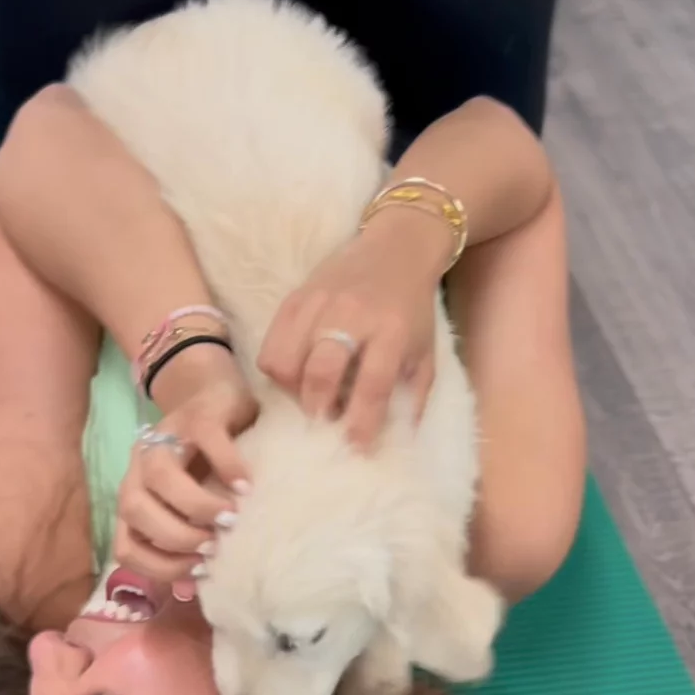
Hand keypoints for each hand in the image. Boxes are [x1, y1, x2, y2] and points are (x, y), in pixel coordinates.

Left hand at [113, 368, 257, 592]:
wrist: (215, 394)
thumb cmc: (206, 463)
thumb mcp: (192, 501)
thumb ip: (188, 535)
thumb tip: (198, 587)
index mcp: (135, 495)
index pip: (125, 544)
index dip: (157, 566)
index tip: (197, 570)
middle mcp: (139, 467)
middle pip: (133, 508)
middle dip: (173, 537)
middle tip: (212, 544)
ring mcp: (166, 435)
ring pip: (158, 474)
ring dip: (194, 505)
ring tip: (230, 519)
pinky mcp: (199, 415)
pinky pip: (207, 441)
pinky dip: (227, 468)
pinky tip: (246, 488)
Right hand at [258, 215, 443, 449]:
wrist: (396, 248)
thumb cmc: (412, 309)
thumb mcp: (425, 353)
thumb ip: (413, 397)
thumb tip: (399, 442)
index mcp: (391, 332)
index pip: (372, 386)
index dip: (361, 423)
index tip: (356, 446)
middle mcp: (352, 315)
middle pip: (320, 372)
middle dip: (318, 409)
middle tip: (324, 423)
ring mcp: (318, 303)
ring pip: (285, 362)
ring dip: (294, 391)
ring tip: (309, 396)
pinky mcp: (294, 297)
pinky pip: (269, 345)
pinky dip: (277, 370)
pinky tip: (296, 374)